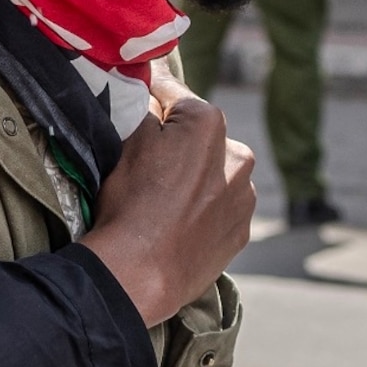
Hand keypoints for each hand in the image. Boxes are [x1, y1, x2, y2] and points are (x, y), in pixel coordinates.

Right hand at [83, 86, 255, 323]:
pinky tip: (176, 224)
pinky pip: (220, 208)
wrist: (139, 273)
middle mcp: (237, 153)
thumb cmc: (128, 204)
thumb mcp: (123, 141)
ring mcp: (244, 195)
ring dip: (193, 177)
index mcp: (207, 121)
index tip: (134, 107)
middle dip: (176, 143)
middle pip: (197, 136)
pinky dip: (202, 210)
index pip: (171, 93)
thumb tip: (149, 92)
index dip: (147, 99)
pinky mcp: (242, 231)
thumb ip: (142, 107)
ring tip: (162, 202)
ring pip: (212, 173)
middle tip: (144, 167)